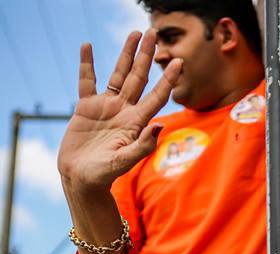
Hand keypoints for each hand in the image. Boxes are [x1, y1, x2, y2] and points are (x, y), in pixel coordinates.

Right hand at [58, 30, 181, 190]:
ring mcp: (106, 107)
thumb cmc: (105, 175)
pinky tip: (88, 46)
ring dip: (126, 54)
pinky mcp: (86, 107)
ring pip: (118, 74)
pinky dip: (87, 64)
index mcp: (137, 122)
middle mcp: (125, 110)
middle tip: (153, 32)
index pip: (157, 96)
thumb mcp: (124, 161)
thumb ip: (143, 145)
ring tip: (134, 33)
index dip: (167, 80)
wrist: (82, 179)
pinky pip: (87, 81)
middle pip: (139, 77)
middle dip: (147, 55)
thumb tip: (159, 126)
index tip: (179, 62)